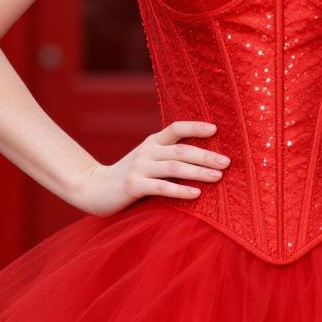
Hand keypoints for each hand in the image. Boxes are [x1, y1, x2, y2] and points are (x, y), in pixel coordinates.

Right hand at [72, 120, 230, 216]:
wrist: (94, 188)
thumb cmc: (130, 176)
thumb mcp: (148, 160)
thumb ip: (168, 156)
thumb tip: (204, 159)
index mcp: (152, 142)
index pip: (176, 128)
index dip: (195, 127)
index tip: (216, 129)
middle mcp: (147, 151)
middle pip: (181, 150)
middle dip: (206, 155)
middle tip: (227, 162)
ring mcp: (139, 168)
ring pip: (175, 167)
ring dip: (199, 172)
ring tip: (218, 177)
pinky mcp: (133, 186)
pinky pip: (161, 187)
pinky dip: (180, 190)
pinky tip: (196, 194)